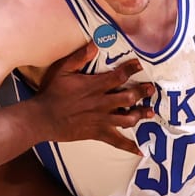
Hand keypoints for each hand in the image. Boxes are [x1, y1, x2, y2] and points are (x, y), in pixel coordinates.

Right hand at [33, 43, 153, 153]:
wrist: (43, 118)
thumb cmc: (51, 93)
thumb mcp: (62, 70)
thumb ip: (79, 57)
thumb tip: (95, 44)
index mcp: (95, 86)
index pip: (119, 76)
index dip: (131, 69)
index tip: (140, 65)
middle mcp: (102, 103)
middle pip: (129, 97)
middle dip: (142, 92)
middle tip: (151, 89)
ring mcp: (101, 119)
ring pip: (127, 119)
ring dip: (141, 115)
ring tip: (150, 112)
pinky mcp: (97, 133)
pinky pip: (116, 141)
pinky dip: (129, 146)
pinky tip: (140, 151)